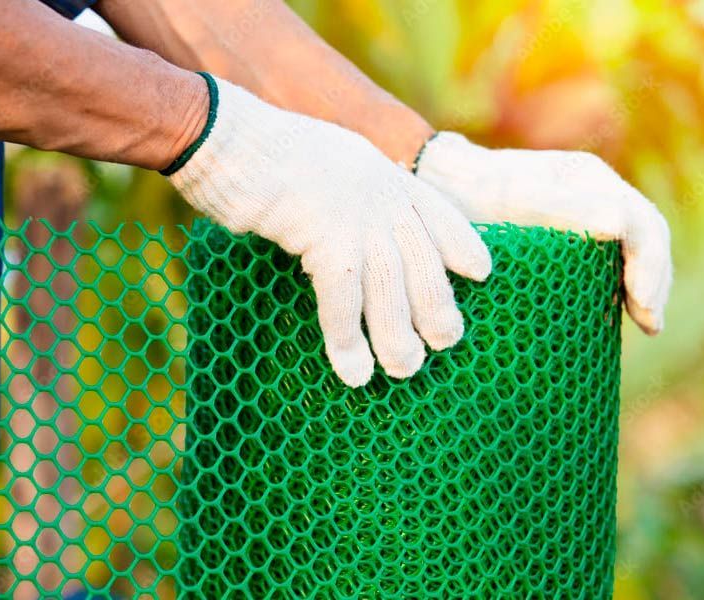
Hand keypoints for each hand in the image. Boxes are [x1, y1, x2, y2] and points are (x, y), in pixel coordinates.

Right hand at [168, 76, 490, 386]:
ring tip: (405, 370)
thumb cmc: (258, 152)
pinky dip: (348, 340)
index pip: (436, 211)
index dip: (461, 244)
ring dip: (398, 337)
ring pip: (391, 288)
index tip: (481, 271)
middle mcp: (379, 192)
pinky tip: (353, 372)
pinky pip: (343, 300)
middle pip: (423, 260)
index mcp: (381, 173)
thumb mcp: (321, 163)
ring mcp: (355, 214)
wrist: (222, 132)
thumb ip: (347, 191)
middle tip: (445, 342)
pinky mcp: (324, 236)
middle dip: (438, 306)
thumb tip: (346, 230)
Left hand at [415, 132, 671, 334]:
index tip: (642, 305)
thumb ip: (564, 209)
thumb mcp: (515, 198)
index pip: (642, 224)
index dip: (651, 266)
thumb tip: (619, 227)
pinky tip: (617, 313)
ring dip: (644, 286)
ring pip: (634, 250)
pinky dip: (621, 285)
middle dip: (654, 281)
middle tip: (649, 324)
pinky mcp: (570, 236)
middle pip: (648, 238)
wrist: (441, 186)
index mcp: (589, 179)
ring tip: (644, 323)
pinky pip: (610, 259)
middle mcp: (596, 192)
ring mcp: (586, 213)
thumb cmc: (473, 192)